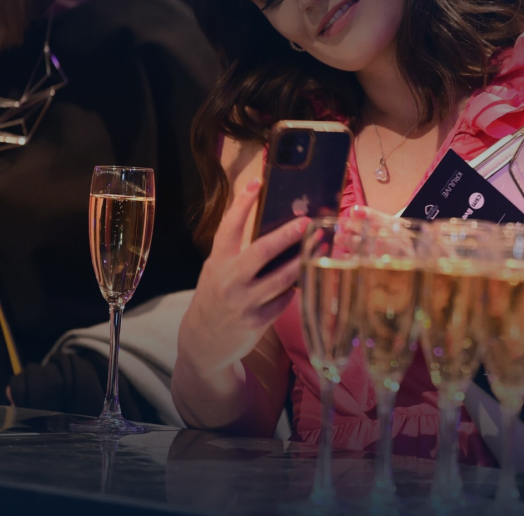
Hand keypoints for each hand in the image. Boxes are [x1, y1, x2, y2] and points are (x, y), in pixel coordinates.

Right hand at [179, 179, 309, 376]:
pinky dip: (297, 288)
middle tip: (307, 221)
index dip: (242, 203)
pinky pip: (284, 300)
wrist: (202, 342)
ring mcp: (244, 302)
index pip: (229, 227)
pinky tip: (307, 278)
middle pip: (261, 251)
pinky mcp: (257, 321)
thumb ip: (236, 253)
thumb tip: (272, 228)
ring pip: (281, 278)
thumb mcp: (217, 271)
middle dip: (287, 234)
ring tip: (321, 245)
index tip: (256, 182)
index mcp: (217, 262)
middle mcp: (229, 280)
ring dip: (304, 260)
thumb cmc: (215, 298)